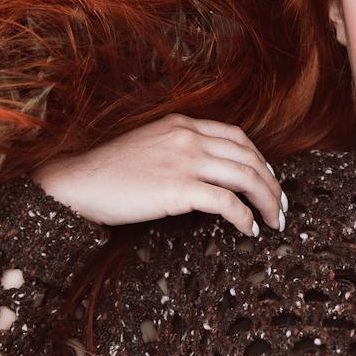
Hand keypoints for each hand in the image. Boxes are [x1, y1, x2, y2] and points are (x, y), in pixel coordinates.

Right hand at [29, 114, 287, 235]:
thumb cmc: (106, 171)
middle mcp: (189, 136)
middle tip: (280, 207)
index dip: (260, 160)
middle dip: (272, 183)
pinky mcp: (179, 188)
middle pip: (250, 156)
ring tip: (273, 221)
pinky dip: (245, 218)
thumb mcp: (148, 146)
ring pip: (247, 177)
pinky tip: (248, 230)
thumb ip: (177, 150)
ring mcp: (185, 160)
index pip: (237, 137)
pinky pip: (227, 203)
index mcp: (182, 124)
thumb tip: (203, 174)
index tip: (269, 181)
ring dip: (267, 202)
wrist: (74, 181)